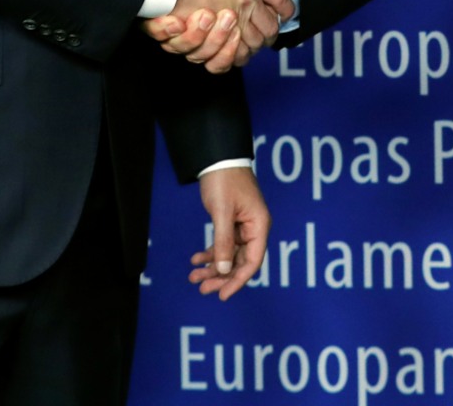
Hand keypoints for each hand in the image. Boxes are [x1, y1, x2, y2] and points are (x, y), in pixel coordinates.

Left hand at [189, 166, 269, 298]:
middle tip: (202, 288)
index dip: (237, 280)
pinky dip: (210, 253)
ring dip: (212, 267)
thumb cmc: (225, 181)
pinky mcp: (232, 223)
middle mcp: (254, 228)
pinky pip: (223, 244)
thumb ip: (223, 242)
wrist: (218, 158)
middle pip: (240, 262)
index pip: (252, 262)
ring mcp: (243, 226)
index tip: (222, 295)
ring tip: (193, 277)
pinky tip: (196, 259)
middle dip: (221, 276)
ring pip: (229, 255)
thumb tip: (223, 270)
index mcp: (259, 225)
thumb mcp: (222, 213)